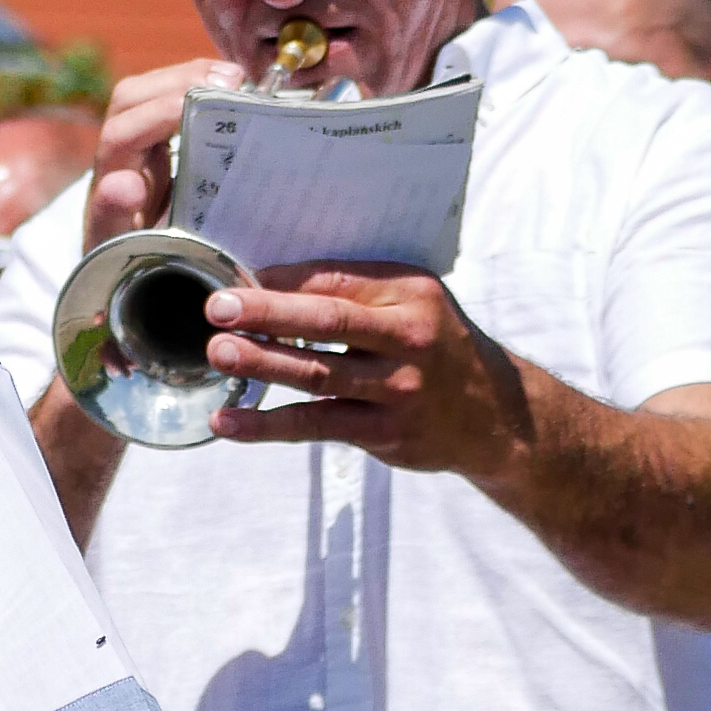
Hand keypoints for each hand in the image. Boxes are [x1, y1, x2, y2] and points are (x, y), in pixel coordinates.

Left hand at [80, 58, 239, 250]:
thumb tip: (125, 184)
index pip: (122, 135)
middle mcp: (114, 155)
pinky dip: (198, 86)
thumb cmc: (125, 260)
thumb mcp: (121, 251)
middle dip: (179, 82)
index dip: (160, 116)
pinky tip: (231, 87)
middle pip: (131, 98)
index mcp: (105, 185)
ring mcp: (132, 143)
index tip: (202, 105)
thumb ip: (116, 220)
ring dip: (190, 77)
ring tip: (235, 79)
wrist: (121, 264)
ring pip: (147, 91)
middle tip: (232, 82)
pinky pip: (166, 99)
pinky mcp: (151, 139)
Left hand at [205, 262, 523, 473]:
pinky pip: (315, 425)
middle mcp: (408, 338)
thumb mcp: (414, 304)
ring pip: (317, 374)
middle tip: (217, 308)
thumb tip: (269, 283)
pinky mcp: (384, 432)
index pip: (336, 281)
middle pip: (326, 321)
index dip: (281, 281)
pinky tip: (227, 420)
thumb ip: (358, 293)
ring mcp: (397, 389)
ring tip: (219, 353)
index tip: (234, 278)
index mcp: (411, 293)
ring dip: (263, 364)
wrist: (493, 415)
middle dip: (267, 312)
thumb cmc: (436, 347)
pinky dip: (266, 426)